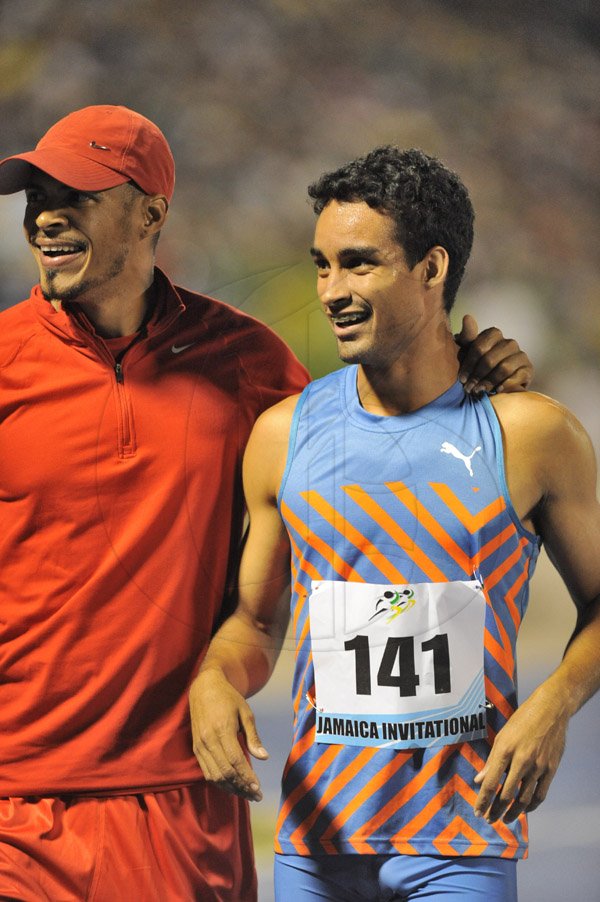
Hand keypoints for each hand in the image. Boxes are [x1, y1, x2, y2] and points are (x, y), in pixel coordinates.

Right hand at [189, 669, 268, 801]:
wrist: (204, 688)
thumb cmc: (228, 698)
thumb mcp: (245, 712)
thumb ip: (253, 736)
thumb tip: (264, 757)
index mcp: (222, 729)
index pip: (235, 761)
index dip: (247, 777)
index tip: (258, 788)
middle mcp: (208, 740)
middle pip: (225, 772)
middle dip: (242, 787)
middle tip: (256, 796)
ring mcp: (200, 745)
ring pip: (215, 775)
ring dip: (231, 788)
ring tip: (246, 794)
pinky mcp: (196, 748)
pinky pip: (207, 771)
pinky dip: (220, 782)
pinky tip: (232, 786)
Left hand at [455, 314, 533, 394]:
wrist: (495, 381)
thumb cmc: (478, 365)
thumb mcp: (468, 352)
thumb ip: (467, 337)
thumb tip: (467, 317)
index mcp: (494, 335)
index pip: (479, 347)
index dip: (469, 364)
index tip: (461, 378)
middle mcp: (509, 343)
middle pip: (490, 359)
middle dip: (477, 376)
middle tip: (469, 388)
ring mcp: (520, 355)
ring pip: (504, 368)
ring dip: (489, 382)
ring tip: (480, 391)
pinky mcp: (528, 369)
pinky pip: (518, 376)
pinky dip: (506, 384)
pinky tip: (497, 391)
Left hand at [473, 686, 567, 822]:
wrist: (550, 710)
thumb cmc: (522, 720)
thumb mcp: (502, 736)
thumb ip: (491, 760)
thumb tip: (479, 779)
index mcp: (505, 750)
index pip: (491, 782)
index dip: (483, 800)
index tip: (478, 812)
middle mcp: (522, 760)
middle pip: (507, 795)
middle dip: (496, 810)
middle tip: (490, 819)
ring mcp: (538, 766)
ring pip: (524, 799)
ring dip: (513, 813)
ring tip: (505, 819)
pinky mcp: (551, 769)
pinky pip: (540, 794)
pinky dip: (531, 805)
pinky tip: (524, 809)